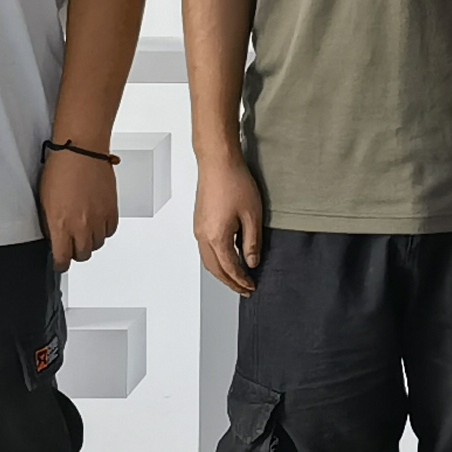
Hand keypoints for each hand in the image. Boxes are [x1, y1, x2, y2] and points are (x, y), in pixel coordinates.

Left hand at [40, 142, 118, 267]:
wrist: (81, 152)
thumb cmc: (60, 170)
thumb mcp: (45, 202)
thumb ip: (51, 224)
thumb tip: (55, 237)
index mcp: (60, 225)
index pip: (62, 259)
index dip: (60, 263)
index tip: (60, 262)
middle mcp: (81, 226)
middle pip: (82, 255)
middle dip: (75, 252)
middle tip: (72, 244)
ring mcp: (98, 219)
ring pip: (97, 244)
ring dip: (90, 240)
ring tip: (85, 229)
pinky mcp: (112, 210)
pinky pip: (110, 231)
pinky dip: (104, 230)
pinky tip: (97, 221)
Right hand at [193, 147, 264, 295]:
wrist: (218, 162)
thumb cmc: (234, 182)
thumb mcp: (252, 215)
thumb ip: (252, 242)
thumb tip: (252, 262)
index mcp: (216, 237)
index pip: (230, 268)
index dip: (241, 280)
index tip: (251, 287)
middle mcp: (203, 236)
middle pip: (215, 269)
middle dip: (229, 282)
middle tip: (243, 289)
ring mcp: (198, 229)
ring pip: (208, 260)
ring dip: (221, 272)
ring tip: (236, 278)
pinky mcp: (199, 222)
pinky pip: (205, 249)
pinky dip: (216, 260)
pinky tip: (227, 258)